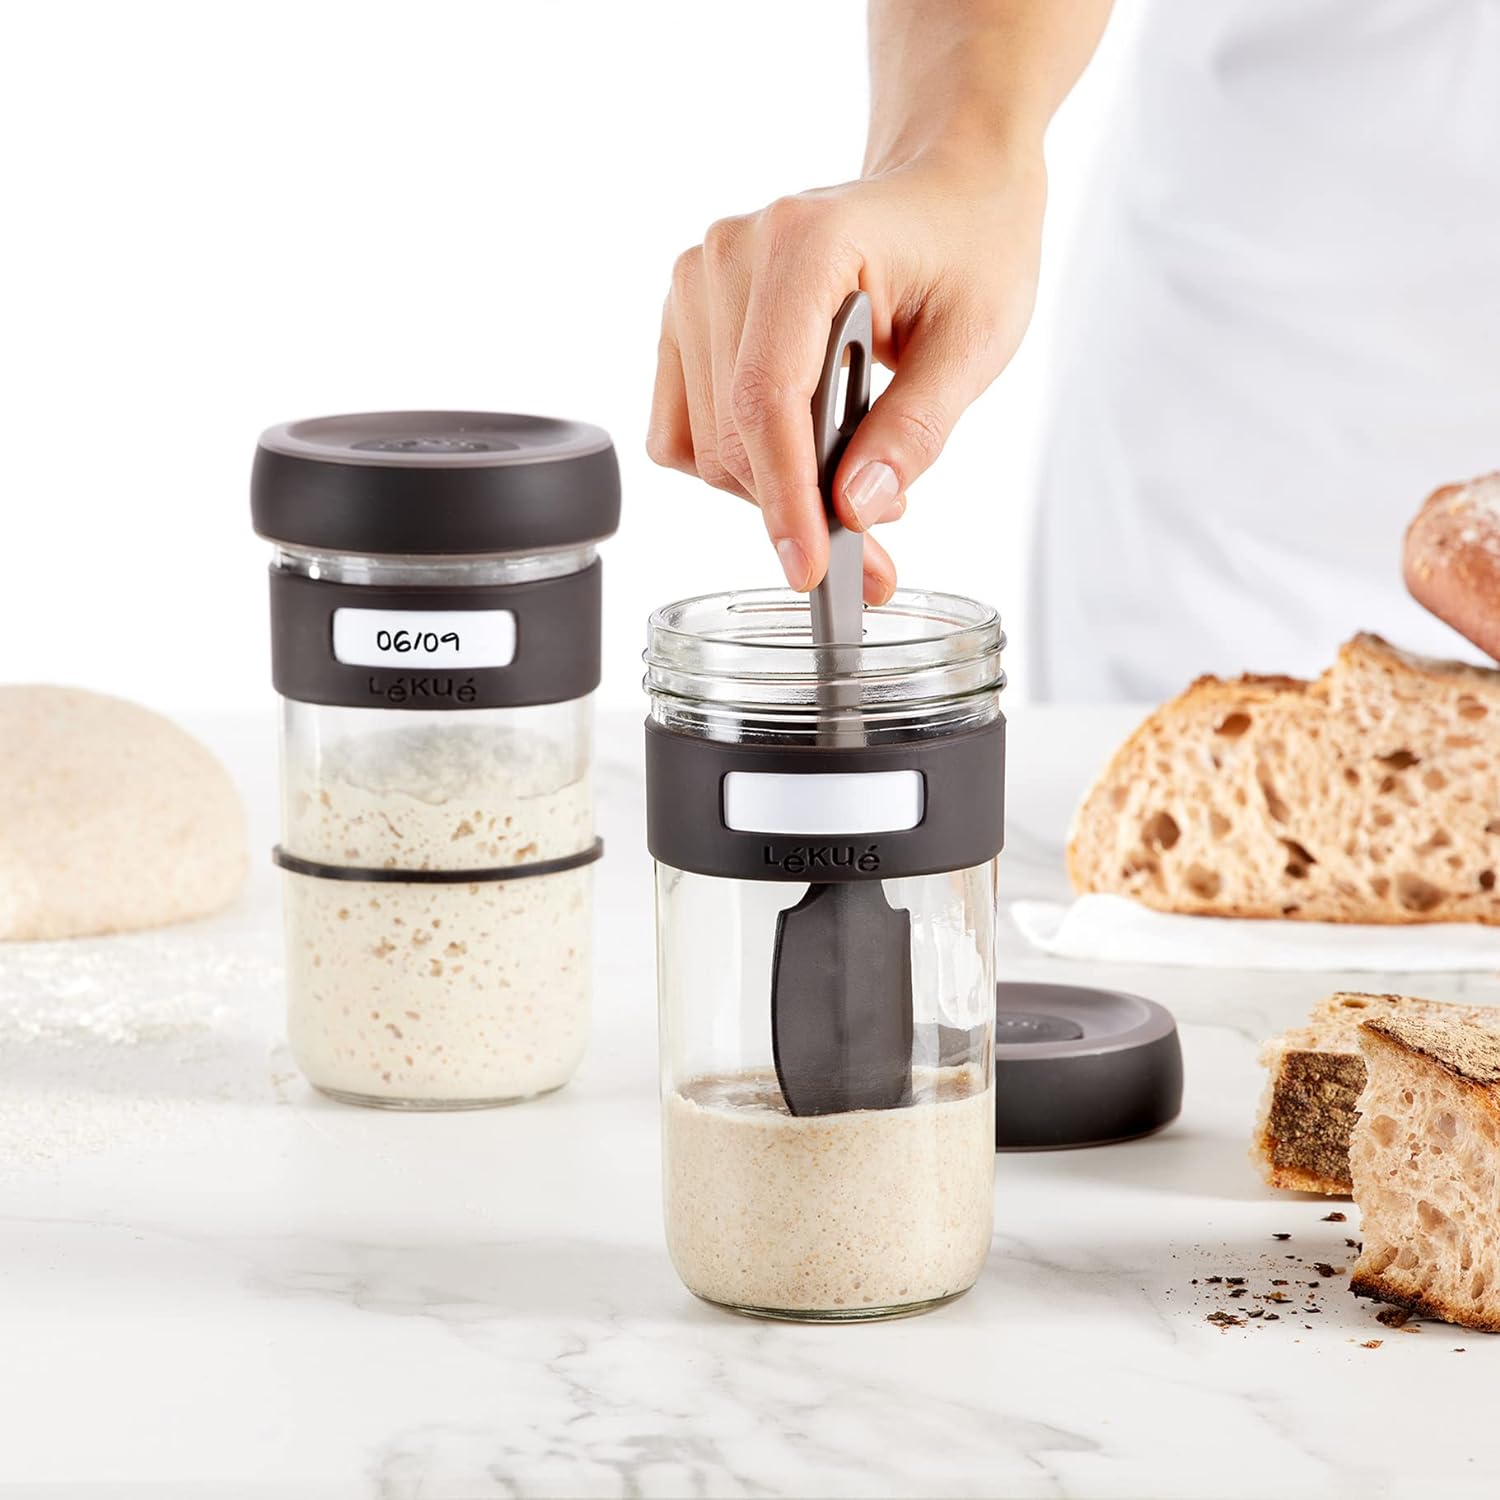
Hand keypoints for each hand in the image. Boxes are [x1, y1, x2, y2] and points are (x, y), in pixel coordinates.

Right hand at [647, 151, 1045, 600]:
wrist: (946, 188)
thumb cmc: (969, 246)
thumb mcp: (975, 341)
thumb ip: (915, 429)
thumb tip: (855, 508)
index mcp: (807, 243)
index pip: (767, 397)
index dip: (786, 497)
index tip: (809, 568)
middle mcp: (732, 253)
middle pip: (733, 435)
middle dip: (796, 510)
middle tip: (871, 553)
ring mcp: (698, 281)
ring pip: (705, 446)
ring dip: (773, 491)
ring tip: (851, 482)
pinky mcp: (687, 316)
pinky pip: (682, 430)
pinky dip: (738, 465)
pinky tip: (798, 452)